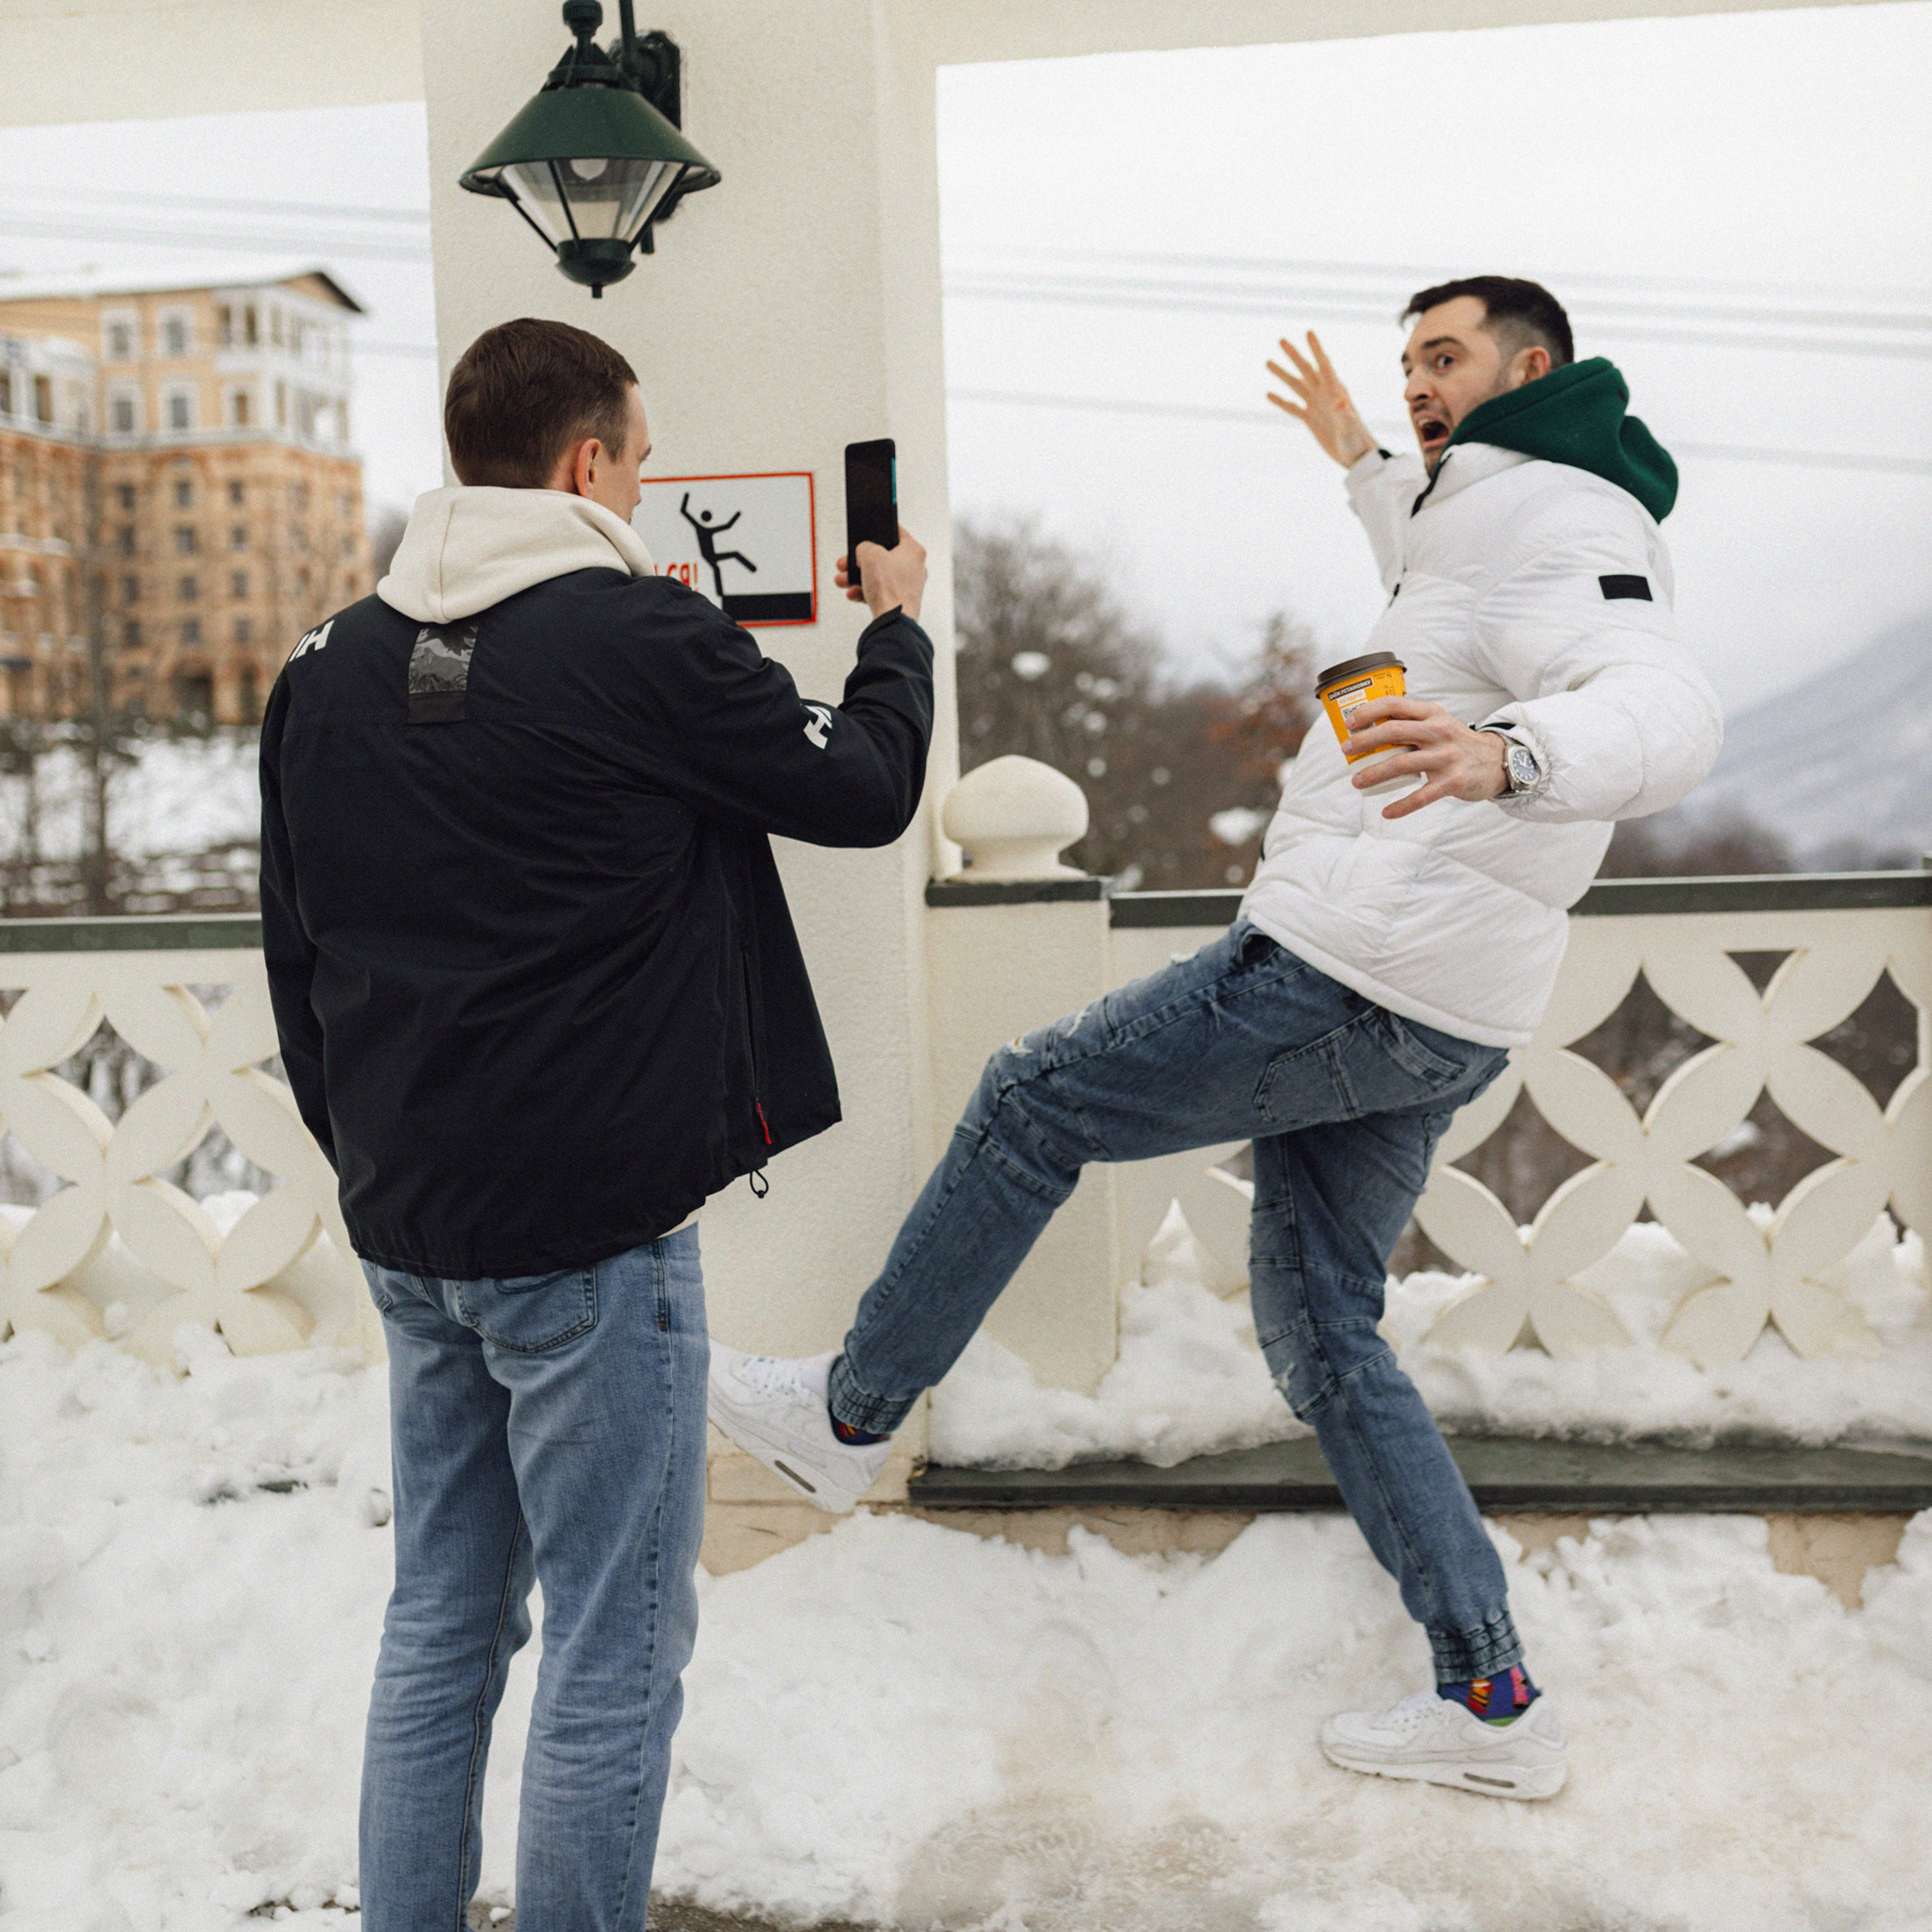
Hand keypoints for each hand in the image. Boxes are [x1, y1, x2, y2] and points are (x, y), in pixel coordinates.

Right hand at [836, 524, 926, 621]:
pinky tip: (853, 593)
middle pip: (882, 557)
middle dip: (859, 561)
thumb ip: (864, 547)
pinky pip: (878, 592)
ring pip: (878, 576)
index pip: (896, 532)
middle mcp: (914, 568)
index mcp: (914, 551)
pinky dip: (864, 592)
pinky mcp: (899, 601)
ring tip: (843, 580)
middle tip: (846, 562)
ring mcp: (907, 586)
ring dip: (857, 577)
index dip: (879, 530)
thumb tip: (863, 552)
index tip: (869, 532)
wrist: (893, 621)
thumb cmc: (891, 589)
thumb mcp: (870, 555)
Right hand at [1266, 331, 1377, 468]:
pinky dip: (1280, 401)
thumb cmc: (1357, 441)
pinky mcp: (1310, 419)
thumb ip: (1345, 414)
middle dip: (1294, 355)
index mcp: (1335, 391)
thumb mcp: (1350, 427)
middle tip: (1281, 340)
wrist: (1356, 456)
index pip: (1323, 365)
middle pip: (1306, 370)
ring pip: (1296, 385)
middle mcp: (1324, 394)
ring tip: (1268, 362)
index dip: (1316, 349)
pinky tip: (1269, 394)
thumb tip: (1339, 401)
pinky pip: (1292, 407)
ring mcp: (1316, 406)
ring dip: (1283, 374)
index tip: (1308, 332)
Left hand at [1341, 698, 1507, 819]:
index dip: (1368, 712)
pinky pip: (1421, 796)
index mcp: (1432, 714)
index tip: (1349, 723)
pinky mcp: (1453, 781)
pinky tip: (1386, 812)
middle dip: (1364, 741)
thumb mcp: (1438, 723)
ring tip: (1356, 781)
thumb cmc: (1457, 742)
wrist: (1497, 760)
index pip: (1395, 704)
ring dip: (1374, 773)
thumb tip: (1369, 729)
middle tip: (1346, 750)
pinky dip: (1401, 806)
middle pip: (1393, 731)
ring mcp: (1446, 756)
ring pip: (1401, 763)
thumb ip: (1411, 724)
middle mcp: (1439, 731)